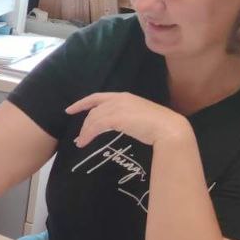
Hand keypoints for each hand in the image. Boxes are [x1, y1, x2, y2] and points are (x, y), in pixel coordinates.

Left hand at [65, 92, 191, 148]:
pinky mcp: (116, 118)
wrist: (169, 129)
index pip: (98, 97)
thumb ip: (128, 117)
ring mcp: (117, 108)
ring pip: (93, 118)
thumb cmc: (159, 126)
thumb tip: (119, 124)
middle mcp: (119, 99)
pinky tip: (84, 143)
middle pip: (94, 110)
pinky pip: (95, 126)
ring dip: (85, 132)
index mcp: (126, 96)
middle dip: (85, 123)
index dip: (82, 103)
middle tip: (80, 136)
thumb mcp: (140, 117)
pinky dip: (87, 135)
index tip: (71, 109)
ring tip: (81, 143)